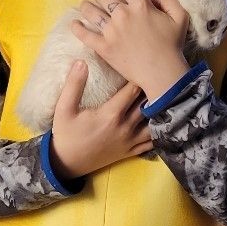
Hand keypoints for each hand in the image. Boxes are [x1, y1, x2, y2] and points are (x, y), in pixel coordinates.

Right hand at [48, 61, 153, 178]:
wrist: (67, 164)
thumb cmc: (66, 134)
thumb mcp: (64, 109)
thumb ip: (73, 85)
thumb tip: (81, 62)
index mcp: (111, 114)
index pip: (133, 90)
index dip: (139, 76)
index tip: (142, 66)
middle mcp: (125, 127)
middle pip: (147, 104)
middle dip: (152, 89)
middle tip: (156, 75)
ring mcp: (130, 141)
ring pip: (153, 122)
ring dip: (158, 109)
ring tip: (162, 95)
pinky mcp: (130, 151)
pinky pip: (151, 142)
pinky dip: (159, 130)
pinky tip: (162, 120)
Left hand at [69, 0, 190, 96]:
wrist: (162, 72)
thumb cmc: (172, 46)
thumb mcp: (180, 17)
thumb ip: (169, 0)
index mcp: (140, 5)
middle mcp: (123, 14)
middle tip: (102, 1)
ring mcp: (111, 31)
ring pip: (91, 11)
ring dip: (87, 7)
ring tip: (85, 7)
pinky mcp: (104, 47)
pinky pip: (85, 34)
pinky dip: (77, 28)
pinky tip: (74, 24)